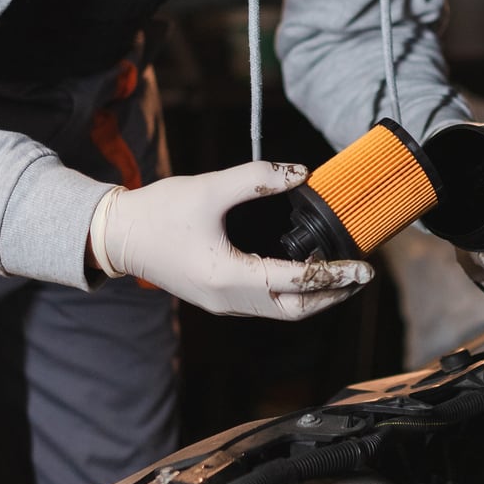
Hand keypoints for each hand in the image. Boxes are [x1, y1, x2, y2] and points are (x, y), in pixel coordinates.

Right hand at [89, 161, 373, 319]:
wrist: (118, 236)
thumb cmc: (159, 212)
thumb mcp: (210, 187)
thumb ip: (256, 177)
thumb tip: (300, 172)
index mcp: (230, 277)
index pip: (298, 282)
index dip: (336, 274)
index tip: (365, 268)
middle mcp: (230, 300)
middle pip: (296, 309)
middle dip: (334, 295)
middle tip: (361, 276)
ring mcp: (224, 304)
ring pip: (282, 311)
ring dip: (315, 297)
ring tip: (341, 275)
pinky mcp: (219, 298)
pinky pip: (266, 305)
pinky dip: (293, 293)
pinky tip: (306, 272)